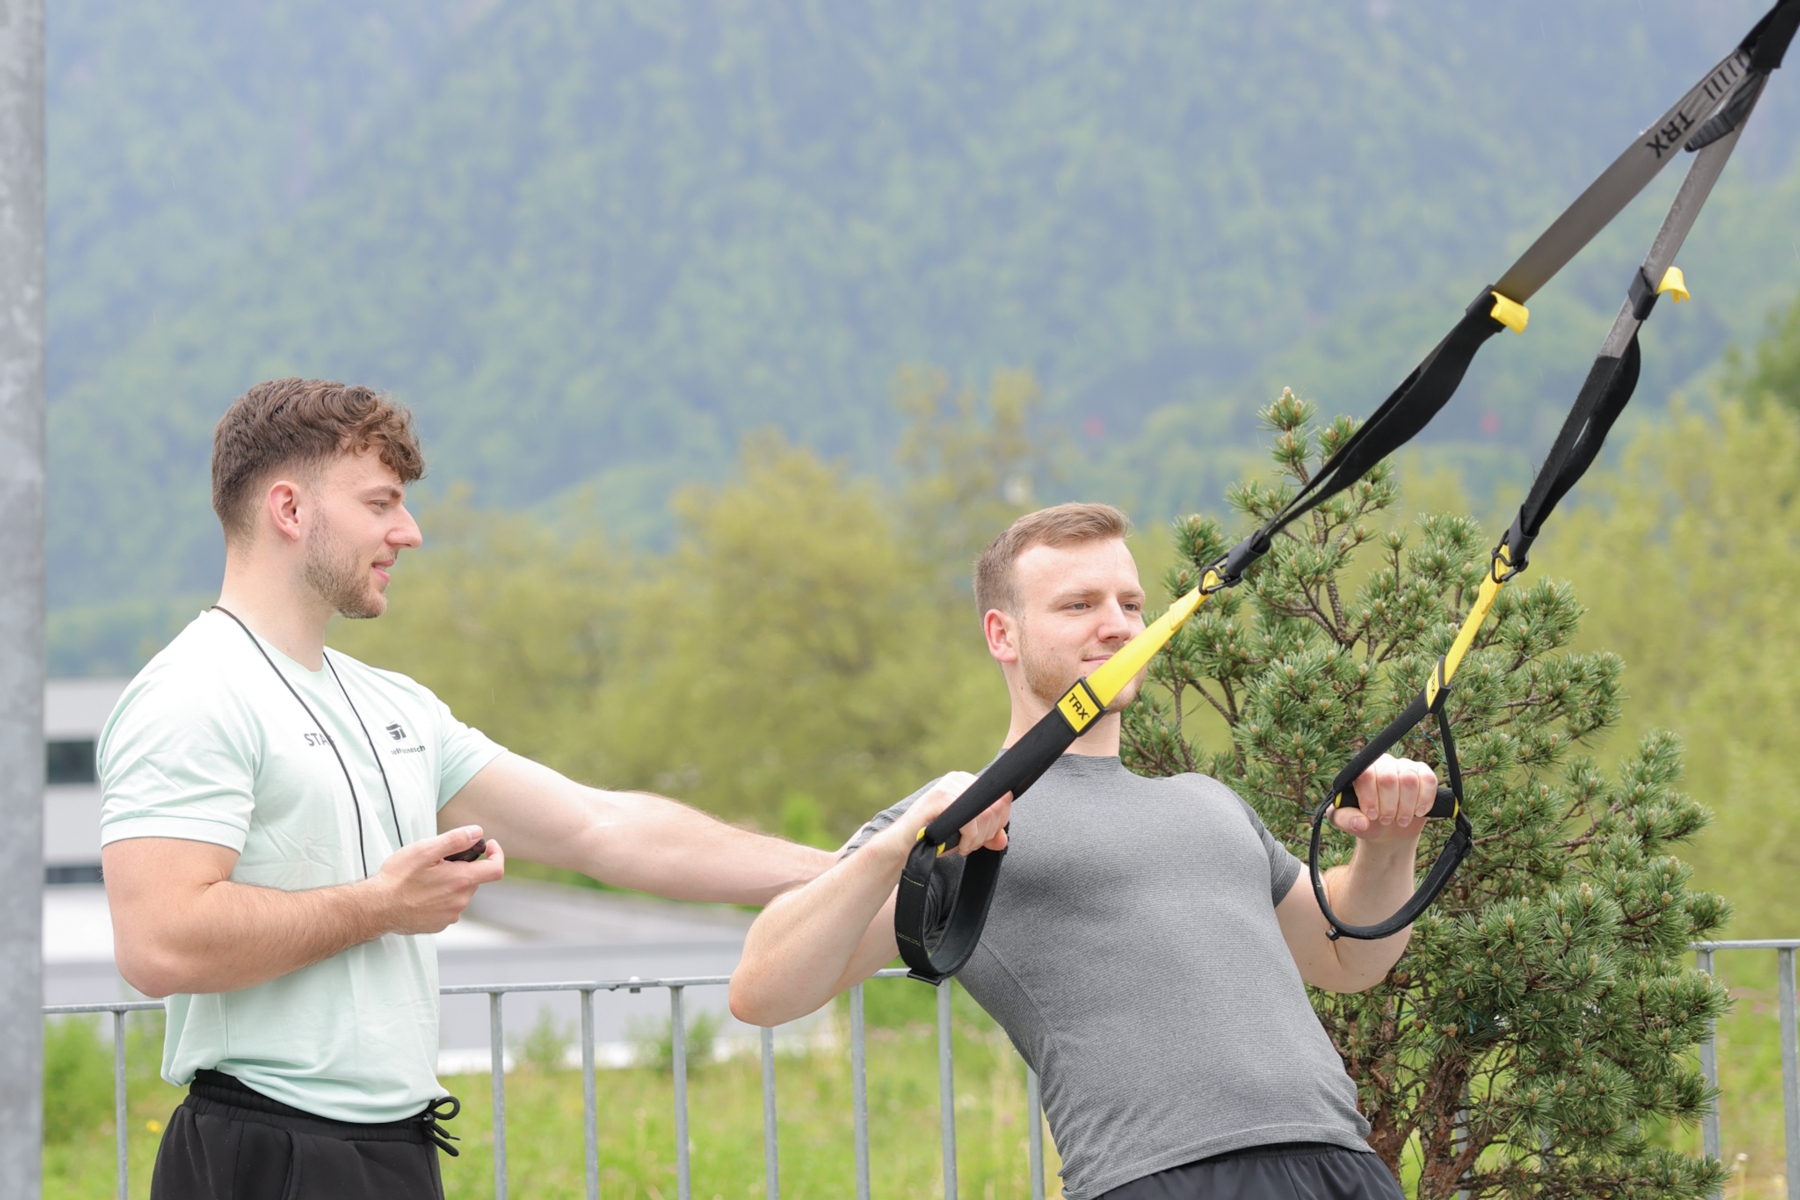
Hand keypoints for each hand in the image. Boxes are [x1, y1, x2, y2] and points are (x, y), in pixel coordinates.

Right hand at [368, 825, 505, 935]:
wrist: (376, 908)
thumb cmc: (398, 877)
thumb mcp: (425, 850)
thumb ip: (455, 840)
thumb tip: (477, 833)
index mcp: (461, 881)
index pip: (496, 869)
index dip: (497, 854)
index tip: (488, 845)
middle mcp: (460, 901)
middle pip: (474, 879)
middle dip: (462, 868)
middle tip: (438, 862)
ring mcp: (449, 915)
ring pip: (460, 894)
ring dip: (450, 884)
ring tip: (425, 879)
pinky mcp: (438, 925)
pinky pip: (448, 908)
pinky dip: (440, 899)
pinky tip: (421, 895)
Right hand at [880, 771, 1011, 858]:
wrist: (904, 843)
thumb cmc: (933, 836)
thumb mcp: (966, 834)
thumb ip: (986, 834)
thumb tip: (1002, 840)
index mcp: (967, 782)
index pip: (1002, 797)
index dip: (1000, 821)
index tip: (986, 837)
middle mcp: (959, 779)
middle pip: (996, 806)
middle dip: (989, 832)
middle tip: (974, 844)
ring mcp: (949, 786)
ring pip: (986, 814)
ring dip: (979, 838)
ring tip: (966, 846)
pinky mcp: (941, 797)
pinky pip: (970, 821)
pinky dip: (970, 840)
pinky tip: (961, 847)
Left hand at [1331, 754, 1436, 842]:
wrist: (1388, 831)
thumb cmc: (1365, 822)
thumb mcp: (1347, 822)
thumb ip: (1345, 820)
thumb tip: (1360, 822)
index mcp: (1360, 770)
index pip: (1365, 774)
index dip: (1370, 797)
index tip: (1372, 816)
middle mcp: (1382, 763)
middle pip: (1388, 778)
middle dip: (1388, 806)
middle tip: (1385, 821)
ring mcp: (1403, 766)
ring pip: (1409, 780)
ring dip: (1406, 806)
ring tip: (1401, 820)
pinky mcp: (1422, 773)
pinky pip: (1429, 780)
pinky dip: (1424, 800)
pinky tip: (1418, 812)